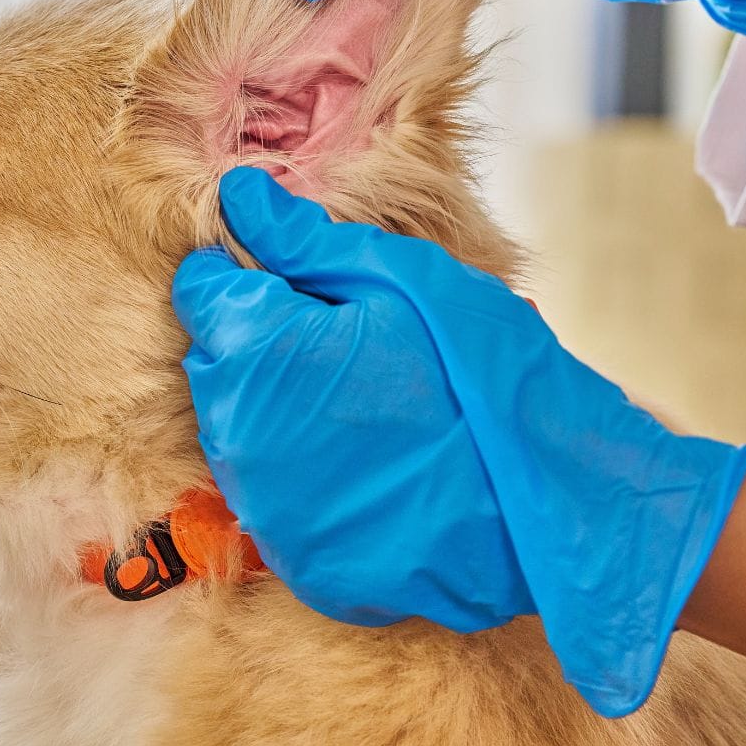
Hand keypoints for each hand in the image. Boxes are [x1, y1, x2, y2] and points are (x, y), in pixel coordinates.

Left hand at [172, 168, 745, 716]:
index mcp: (258, 345)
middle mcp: (235, 426)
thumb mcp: (406, 280)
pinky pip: (267, 487)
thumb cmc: (481, 378)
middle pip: (214, 354)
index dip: (253, 271)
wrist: (544, 512)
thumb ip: (306, 240)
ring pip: (237, 421)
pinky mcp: (287, 549)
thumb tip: (239, 196)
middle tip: (352, 336)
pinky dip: (301, 464)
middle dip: (261, 335)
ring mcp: (257, 497)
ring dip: (278, 399)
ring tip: (367, 399)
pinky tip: (366, 457)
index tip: (309, 280)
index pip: (202, 286)